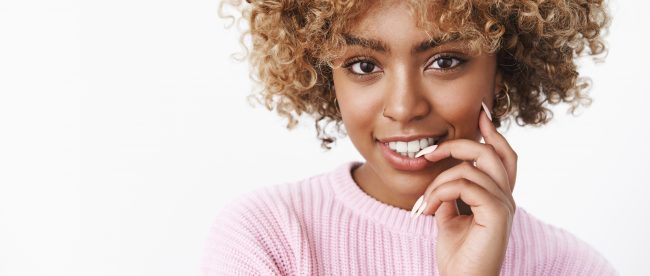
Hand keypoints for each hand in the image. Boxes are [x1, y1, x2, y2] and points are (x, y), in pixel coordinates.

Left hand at [416, 109, 517, 274]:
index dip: (493, 132)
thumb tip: (441, 180)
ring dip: (438, 182)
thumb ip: (451, 196)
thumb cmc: (457, 256)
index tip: (480, 113)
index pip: (502, 155)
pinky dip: (441, 192)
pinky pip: (466, 185)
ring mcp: (504, 205)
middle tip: (428, 153)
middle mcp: (505, 197)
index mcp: (496, 196)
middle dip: (458, 144)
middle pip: (491, 151)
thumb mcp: (449, 218)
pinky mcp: (497, 214)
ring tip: (423, 204)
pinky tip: (428, 210)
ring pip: (471, 168)